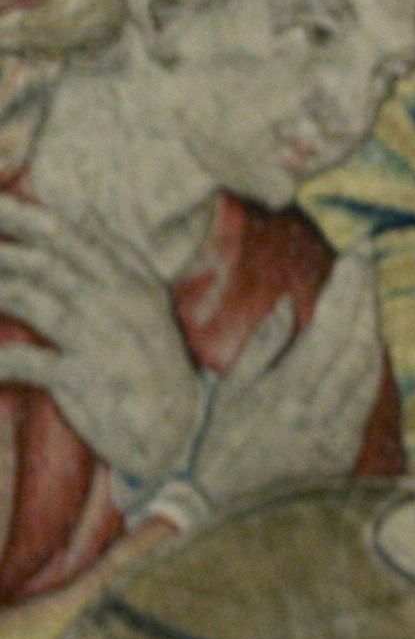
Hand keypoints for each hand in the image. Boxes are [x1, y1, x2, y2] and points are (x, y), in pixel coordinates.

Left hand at [0, 196, 206, 485]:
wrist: (175, 429)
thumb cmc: (150, 360)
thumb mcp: (145, 300)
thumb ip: (118, 255)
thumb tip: (86, 210)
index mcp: (130, 280)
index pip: (71, 234)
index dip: (23, 216)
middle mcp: (118, 303)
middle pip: (46, 260)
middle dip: (1, 250)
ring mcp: (102, 340)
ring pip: (30, 300)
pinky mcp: (85, 378)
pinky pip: (26, 361)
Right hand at [186, 258, 388, 514]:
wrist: (217, 512)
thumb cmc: (213, 449)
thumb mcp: (226, 395)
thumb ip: (262, 349)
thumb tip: (289, 305)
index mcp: (283, 393)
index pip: (330, 330)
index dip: (349, 291)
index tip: (357, 258)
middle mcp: (317, 413)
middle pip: (357, 343)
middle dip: (365, 299)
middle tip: (367, 264)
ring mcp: (335, 435)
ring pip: (369, 370)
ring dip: (372, 328)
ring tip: (367, 294)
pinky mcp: (344, 453)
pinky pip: (367, 398)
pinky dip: (370, 365)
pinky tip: (369, 343)